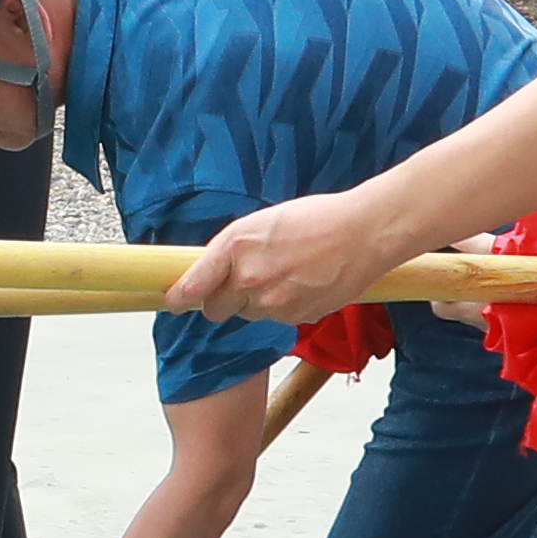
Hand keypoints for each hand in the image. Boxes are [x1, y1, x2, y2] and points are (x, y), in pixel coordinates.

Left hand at [158, 186, 417, 330]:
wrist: (363, 232)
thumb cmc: (316, 219)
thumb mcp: (262, 223)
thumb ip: (233, 250)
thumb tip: (210, 272)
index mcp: (235, 246)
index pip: (193, 285)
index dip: (179, 297)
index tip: (173, 301)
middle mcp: (248, 278)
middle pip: (216, 309)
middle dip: (222, 300)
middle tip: (240, 284)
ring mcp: (272, 302)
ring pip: (249, 314)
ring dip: (256, 302)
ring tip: (285, 274)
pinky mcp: (296, 317)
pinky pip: (277, 318)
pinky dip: (284, 306)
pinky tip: (303, 283)